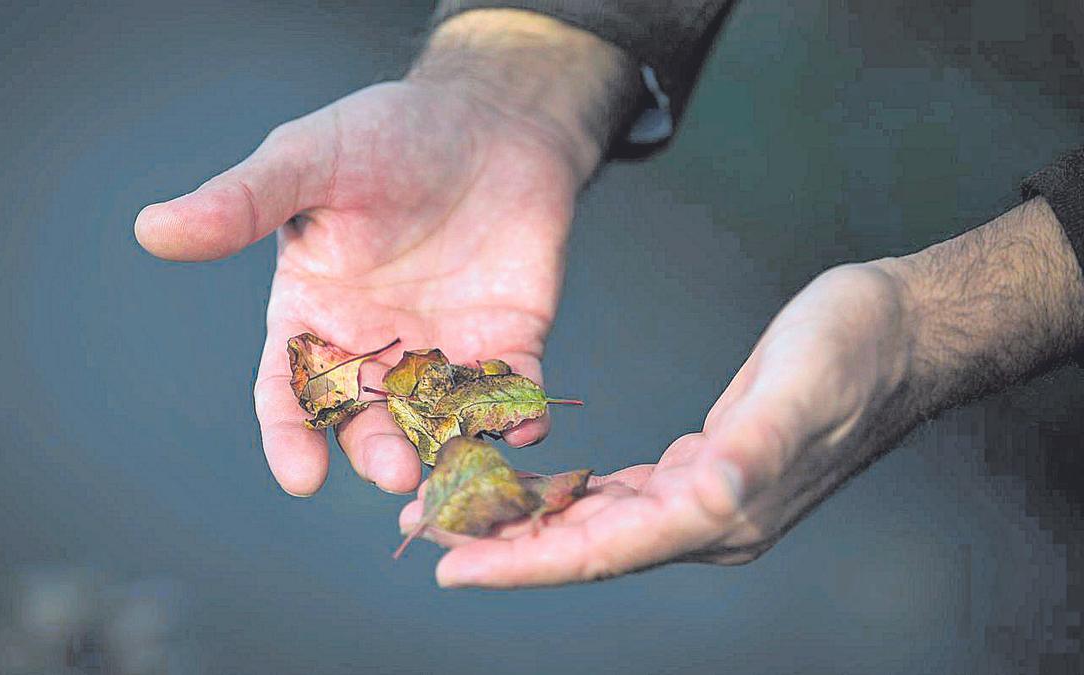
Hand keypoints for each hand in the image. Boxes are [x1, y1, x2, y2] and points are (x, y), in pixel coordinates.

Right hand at [134, 10, 637, 495]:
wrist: (487, 120)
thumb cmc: (388, 135)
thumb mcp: (310, 160)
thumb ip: (243, 202)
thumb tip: (151, 227)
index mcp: (314, 316)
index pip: (290, 391)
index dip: (290, 436)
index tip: (301, 475)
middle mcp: (375, 348)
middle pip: (367, 421)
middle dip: (378, 452)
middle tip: (397, 472)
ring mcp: (442, 353)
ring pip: (437, 424)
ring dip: (446, 452)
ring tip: (457, 473)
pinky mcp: (508, 345)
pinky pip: (511, 395)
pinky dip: (520, 416)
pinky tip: (531, 425)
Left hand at [402, 262, 919, 586]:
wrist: (903, 336)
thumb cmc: (855, 351)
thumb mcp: (799, 387)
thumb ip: (751, 451)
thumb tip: (710, 498)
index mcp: (722, 512)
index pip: (601, 550)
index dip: (523, 561)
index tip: (452, 564)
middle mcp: (709, 521)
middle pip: (585, 547)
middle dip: (502, 545)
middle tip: (423, 529)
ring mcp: (708, 500)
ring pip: (595, 525)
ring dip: (525, 523)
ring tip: (457, 511)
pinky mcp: (706, 469)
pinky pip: (619, 498)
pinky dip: (569, 498)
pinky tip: (536, 489)